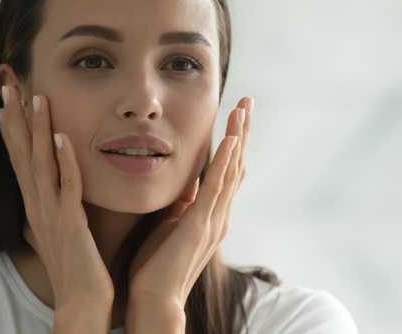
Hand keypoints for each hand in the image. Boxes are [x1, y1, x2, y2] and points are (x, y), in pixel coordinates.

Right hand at [0, 86, 113, 330]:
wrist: (81, 303)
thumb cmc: (74, 270)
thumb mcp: (55, 238)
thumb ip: (46, 220)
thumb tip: (33, 216)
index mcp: (36, 206)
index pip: (19, 161)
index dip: (10, 131)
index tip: (4, 103)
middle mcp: (37, 205)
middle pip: (21, 154)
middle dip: (15, 119)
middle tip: (9, 86)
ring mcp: (52, 213)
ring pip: (40, 163)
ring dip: (37, 129)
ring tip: (37, 97)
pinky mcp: (70, 222)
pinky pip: (66, 185)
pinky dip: (63, 160)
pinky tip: (60, 137)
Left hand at [125, 97, 252, 331]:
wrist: (153, 299)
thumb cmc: (157, 265)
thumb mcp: (170, 224)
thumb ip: (182, 204)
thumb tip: (186, 183)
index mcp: (210, 214)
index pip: (227, 170)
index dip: (234, 142)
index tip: (236, 114)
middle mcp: (218, 215)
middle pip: (237, 165)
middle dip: (242, 132)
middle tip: (248, 101)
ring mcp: (212, 220)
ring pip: (231, 171)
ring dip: (238, 138)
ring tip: (243, 110)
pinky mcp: (199, 226)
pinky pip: (216, 189)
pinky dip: (225, 163)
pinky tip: (231, 140)